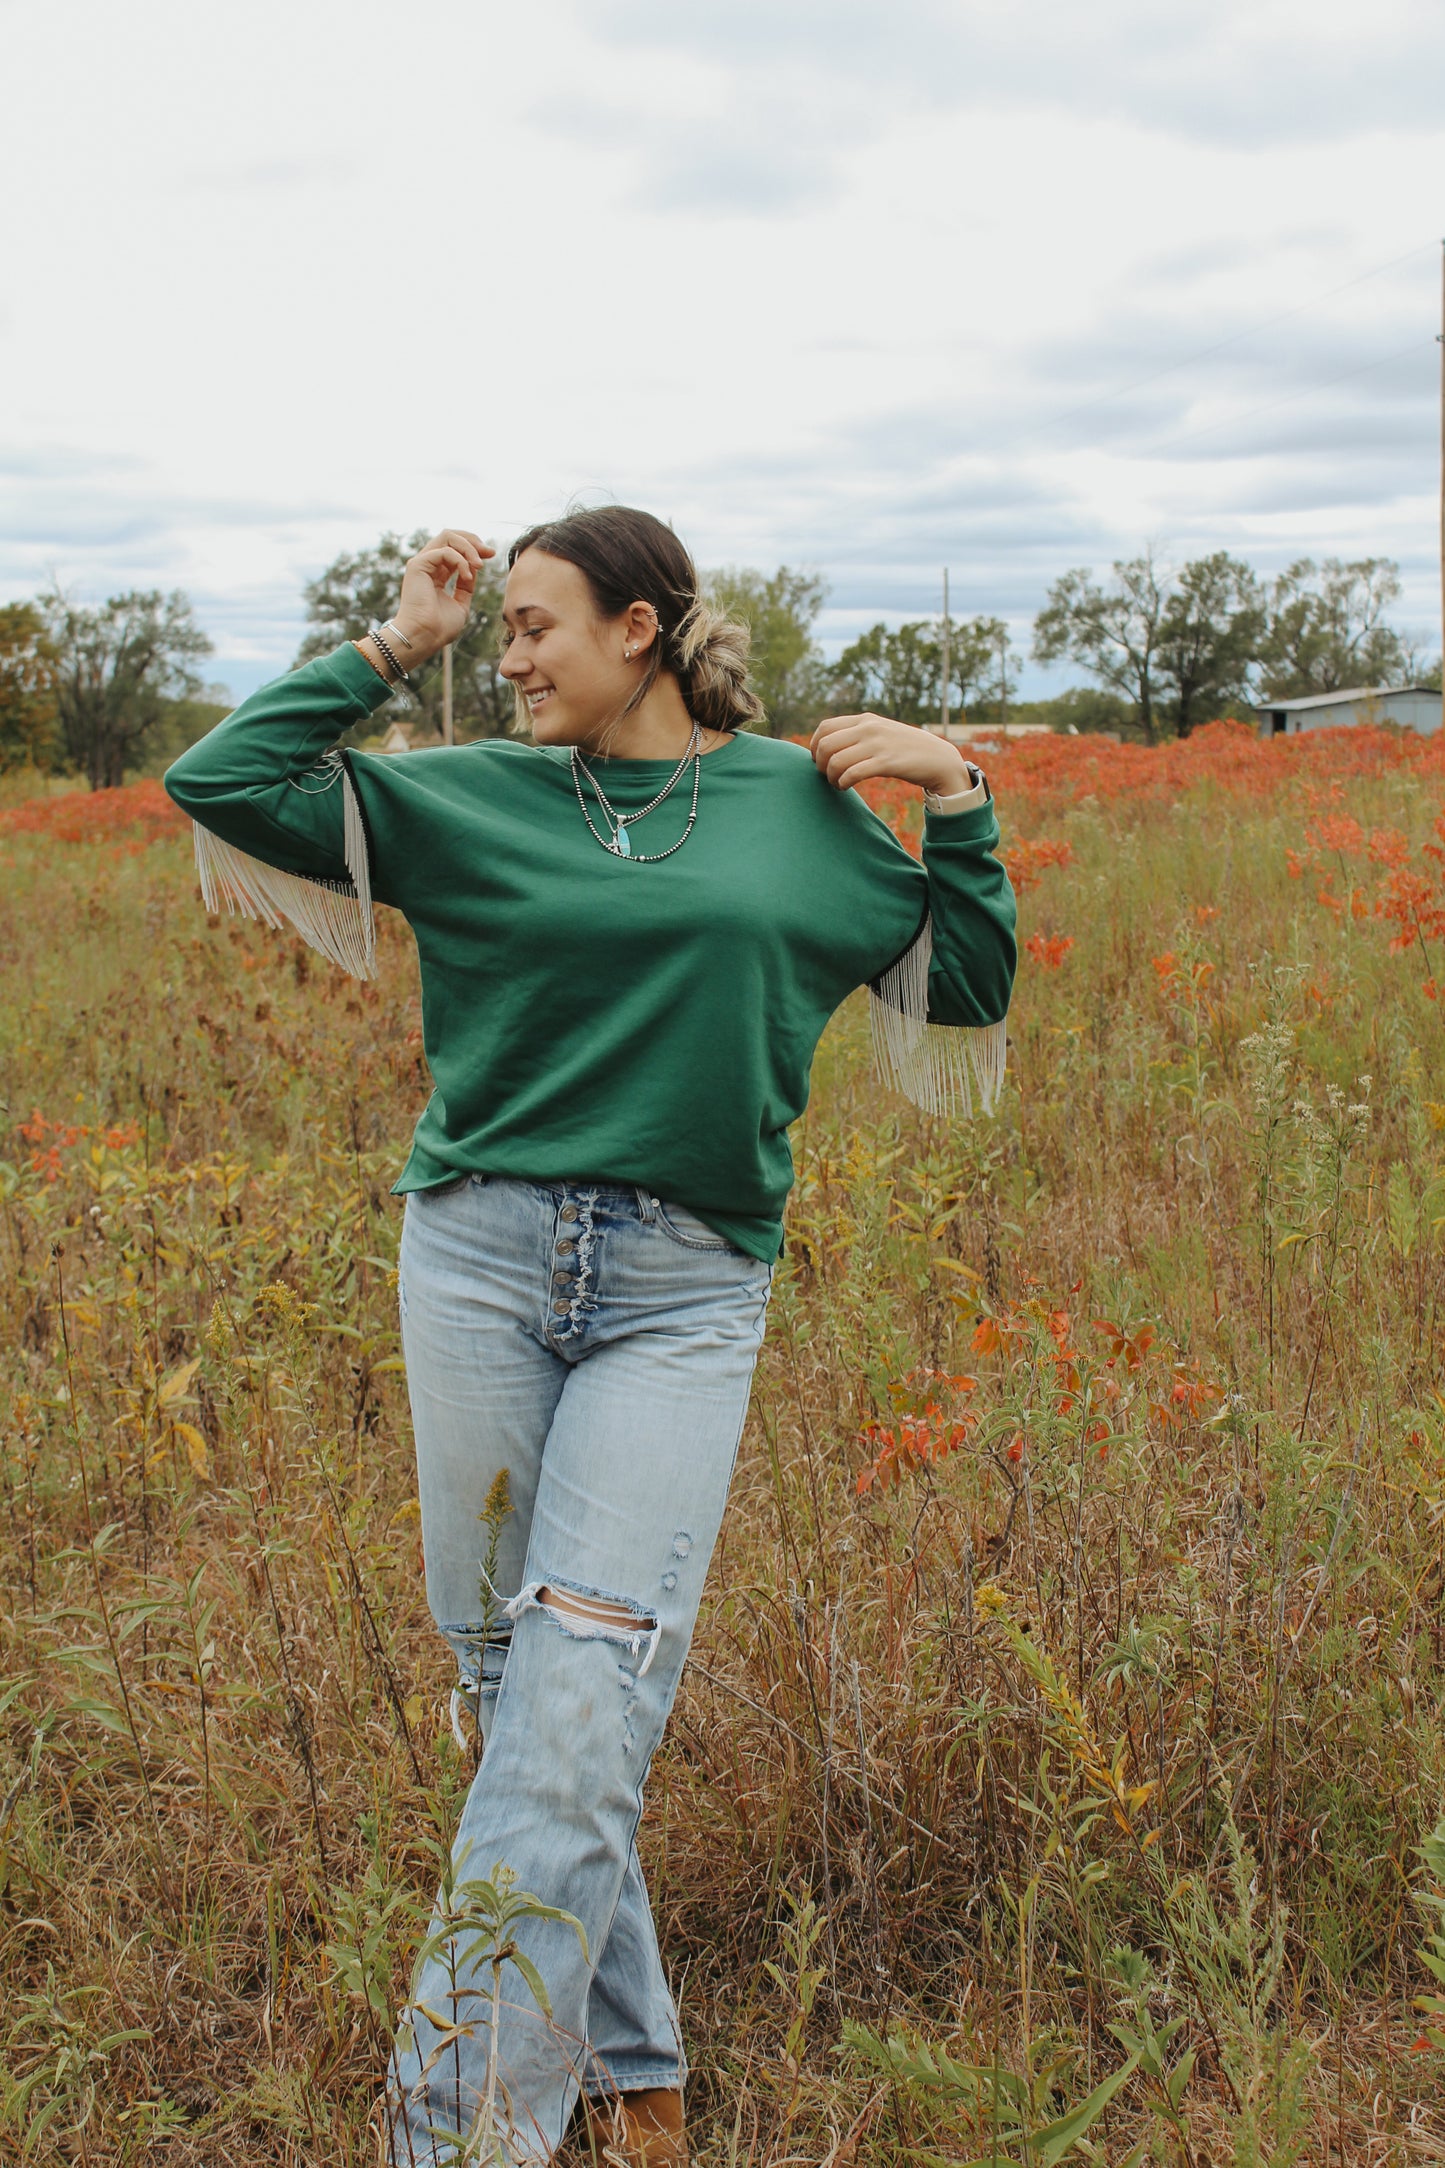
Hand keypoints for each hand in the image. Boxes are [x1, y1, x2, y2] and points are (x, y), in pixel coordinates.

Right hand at [390, 530, 495, 665]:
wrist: (424, 637)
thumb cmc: (440, 628)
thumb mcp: (461, 603)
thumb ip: (466, 585)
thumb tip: (475, 566)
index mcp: (436, 573)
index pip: (455, 548)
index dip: (474, 547)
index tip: (491, 555)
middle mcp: (428, 565)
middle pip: (450, 536)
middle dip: (473, 541)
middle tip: (489, 553)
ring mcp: (422, 563)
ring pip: (447, 536)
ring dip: (468, 548)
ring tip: (479, 565)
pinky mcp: (417, 565)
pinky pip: (445, 551)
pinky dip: (460, 561)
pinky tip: (467, 576)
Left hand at [809, 712, 971, 795]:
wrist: (938, 759)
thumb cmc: (905, 750)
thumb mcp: (881, 732)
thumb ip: (858, 733)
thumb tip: (828, 745)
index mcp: (865, 719)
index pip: (825, 728)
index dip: (815, 747)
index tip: (820, 761)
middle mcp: (869, 728)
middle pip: (825, 745)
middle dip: (820, 765)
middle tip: (828, 776)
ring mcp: (878, 744)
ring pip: (836, 761)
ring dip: (831, 777)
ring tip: (838, 784)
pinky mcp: (886, 762)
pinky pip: (852, 774)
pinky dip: (843, 783)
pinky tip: (846, 787)